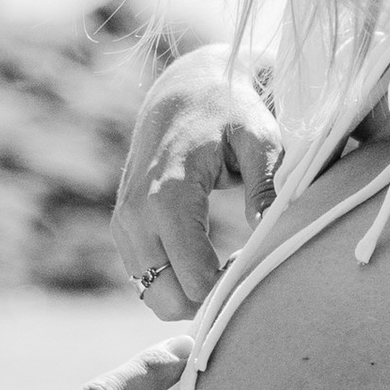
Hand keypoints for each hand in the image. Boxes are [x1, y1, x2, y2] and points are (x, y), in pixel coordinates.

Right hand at [111, 44, 281, 314]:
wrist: (185, 89)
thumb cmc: (232, 113)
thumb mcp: (261, 141)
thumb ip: (266, 187)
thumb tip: (266, 233)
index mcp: (169, 195)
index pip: (193, 278)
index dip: (230, 285)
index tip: (254, 260)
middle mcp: (136, 214)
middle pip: (166, 299)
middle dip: (206, 299)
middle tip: (239, 268)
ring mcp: (123, 224)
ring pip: (152, 296)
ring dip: (190, 293)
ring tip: (226, 260)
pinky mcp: (122, 229)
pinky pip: (145, 279)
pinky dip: (174, 281)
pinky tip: (205, 256)